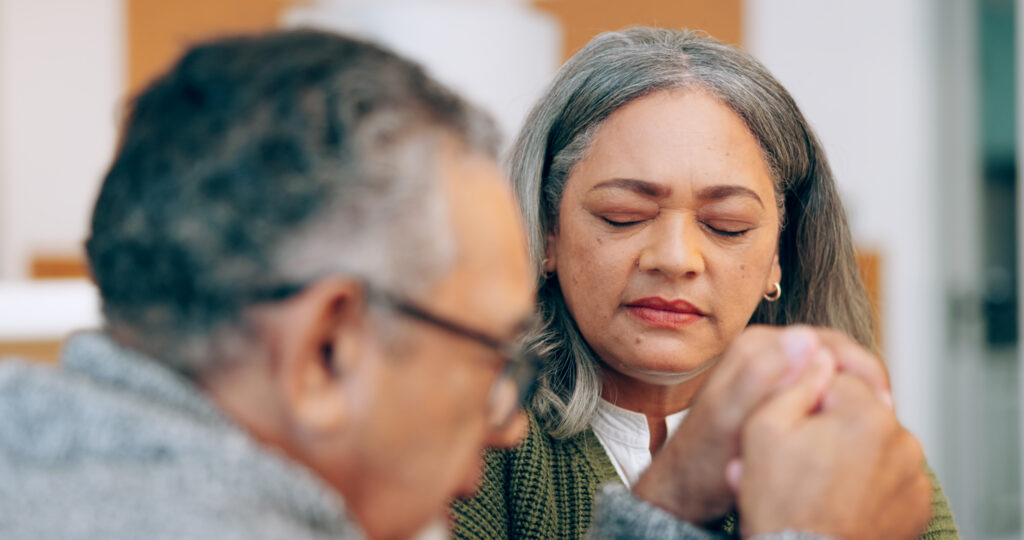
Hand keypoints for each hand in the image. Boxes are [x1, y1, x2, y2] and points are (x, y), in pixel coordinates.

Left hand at [632, 325, 890, 524]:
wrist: (685, 484)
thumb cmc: (702, 460)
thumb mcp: (730, 420)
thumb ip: (760, 376)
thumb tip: (804, 338)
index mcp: (755, 347)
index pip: (827, 341)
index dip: (860, 369)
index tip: (880, 402)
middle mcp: (764, 350)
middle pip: (834, 353)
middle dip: (864, 381)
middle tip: (887, 414)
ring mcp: (772, 369)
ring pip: (832, 371)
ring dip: (857, 393)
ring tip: (877, 424)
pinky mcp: (778, 389)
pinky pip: (821, 387)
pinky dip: (841, 404)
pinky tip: (851, 431)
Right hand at [734, 362, 930, 539]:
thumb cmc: (781, 501)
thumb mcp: (763, 428)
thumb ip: (793, 381)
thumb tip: (815, 350)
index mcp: (865, 411)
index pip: (835, 381)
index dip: (806, 401)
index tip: (790, 429)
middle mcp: (900, 438)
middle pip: (859, 413)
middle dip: (832, 428)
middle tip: (800, 459)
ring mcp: (914, 475)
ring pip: (876, 445)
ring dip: (852, 454)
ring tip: (820, 483)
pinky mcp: (918, 506)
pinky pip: (891, 479)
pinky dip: (871, 484)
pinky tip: (842, 498)